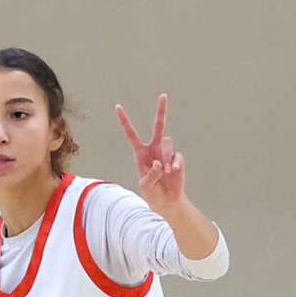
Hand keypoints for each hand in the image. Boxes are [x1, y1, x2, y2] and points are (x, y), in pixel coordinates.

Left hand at [116, 95, 184, 214]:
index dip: (125, 121)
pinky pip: (178, 156)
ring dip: (167, 157)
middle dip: (161, 111)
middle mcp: (154, 149)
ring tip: (166, 172)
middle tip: (163, 95)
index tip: (117, 107)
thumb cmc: (152, 193)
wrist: (166, 201)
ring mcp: (167, 153)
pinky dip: (176, 164)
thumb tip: (158, 163)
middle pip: (158, 126)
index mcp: (141, 153)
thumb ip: (150, 175)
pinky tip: (173, 172)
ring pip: (168, 143)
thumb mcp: (145, 187)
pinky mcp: (177, 159)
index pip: (132, 134)